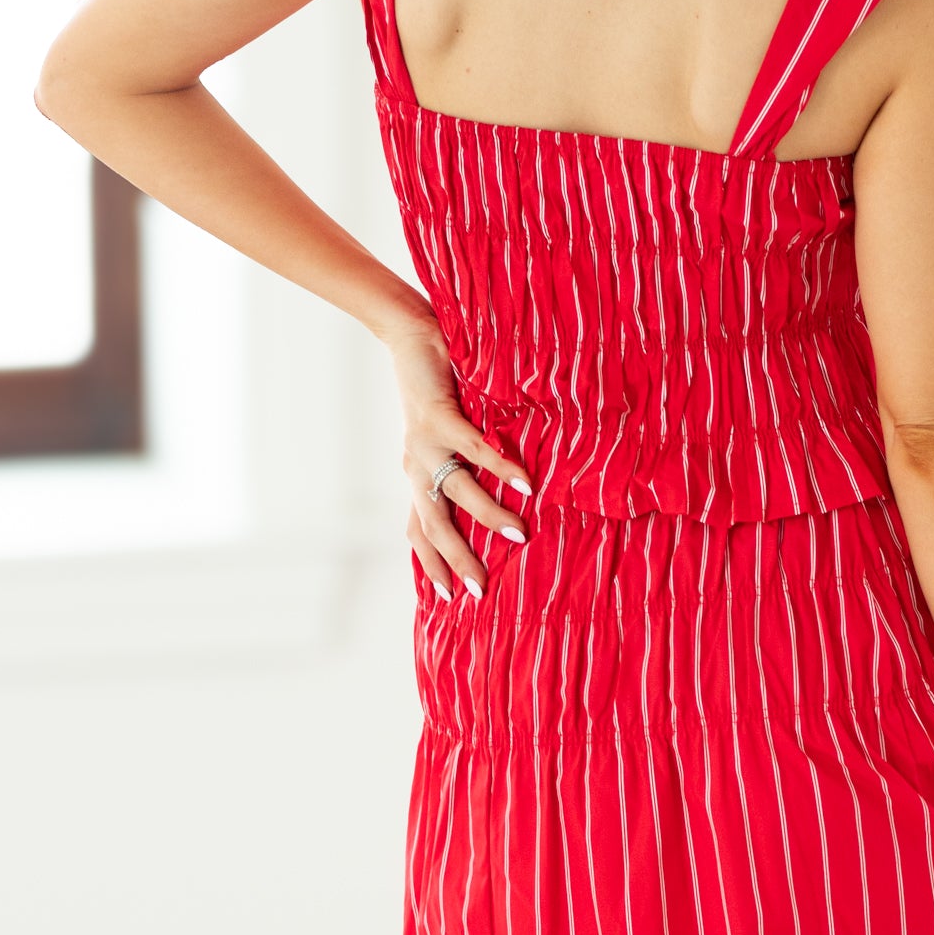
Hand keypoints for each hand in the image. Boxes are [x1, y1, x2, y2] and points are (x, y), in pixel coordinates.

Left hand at [388, 314, 530, 599]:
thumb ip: (464, 463)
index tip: (449, 599)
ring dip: (487, 515)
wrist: (409, 335)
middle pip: (433, 525)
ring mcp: (424, 443)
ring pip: (455, 492)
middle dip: (456, 559)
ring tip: (519, 534)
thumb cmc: (436, 383)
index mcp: (418, 473)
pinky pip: (473, 448)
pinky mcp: (437, 416)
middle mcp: (417, 465)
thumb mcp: (446, 434)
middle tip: (479, 590)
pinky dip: (500, 466)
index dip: (430, 564)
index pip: (419, 530)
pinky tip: (524, 482)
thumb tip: (503, 492)